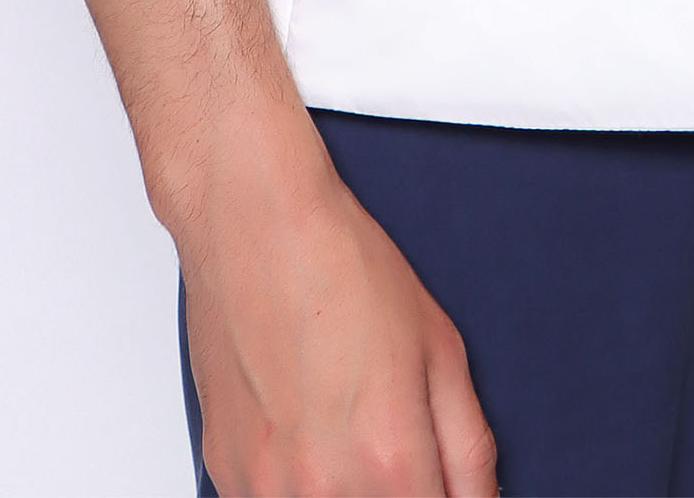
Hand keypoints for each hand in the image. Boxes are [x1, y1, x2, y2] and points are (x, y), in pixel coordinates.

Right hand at [181, 136, 497, 497]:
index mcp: (390, 460)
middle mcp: (321, 488)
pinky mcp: (223, 472)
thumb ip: (469, 449)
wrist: (256, 222)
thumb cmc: (344, 265)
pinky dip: (297, 479)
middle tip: (393, 440)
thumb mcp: (442, 348)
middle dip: (397, 489)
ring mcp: (263, 487)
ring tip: (346, 427)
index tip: (435, 476)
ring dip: (345, 488)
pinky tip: (305, 424)